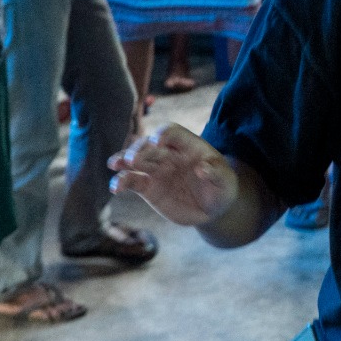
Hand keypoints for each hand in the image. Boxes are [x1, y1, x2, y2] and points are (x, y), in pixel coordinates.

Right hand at [109, 123, 238, 226]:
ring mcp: (157, 169)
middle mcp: (169, 154)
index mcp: (189, 145)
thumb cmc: (221, 188)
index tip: (158, 143)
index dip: (164, 134)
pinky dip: (121, 181)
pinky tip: (115, 187)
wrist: (212, 208)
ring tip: (115, 164)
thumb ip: (216, 173)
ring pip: (136, 159)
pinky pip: (132, 180)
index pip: (173, 132)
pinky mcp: (148, 186)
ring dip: (124, 159)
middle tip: (133, 159)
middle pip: (150, 144)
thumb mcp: (225, 181)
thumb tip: (203, 167)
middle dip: (141, 149)